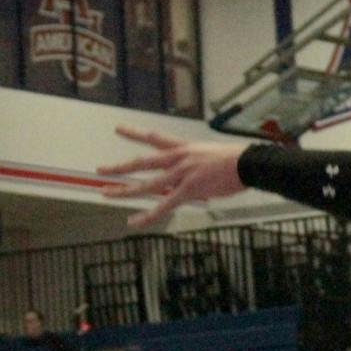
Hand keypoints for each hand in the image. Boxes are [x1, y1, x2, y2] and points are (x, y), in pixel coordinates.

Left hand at [98, 126, 248, 226]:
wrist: (249, 163)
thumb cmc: (237, 159)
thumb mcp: (210, 154)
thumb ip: (196, 164)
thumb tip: (192, 176)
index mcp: (184, 148)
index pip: (154, 137)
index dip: (134, 133)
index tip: (119, 129)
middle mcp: (178, 158)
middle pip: (142, 162)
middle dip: (120, 167)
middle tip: (101, 169)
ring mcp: (182, 174)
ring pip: (147, 184)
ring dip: (124, 190)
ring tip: (107, 194)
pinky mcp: (189, 190)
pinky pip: (163, 205)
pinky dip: (148, 215)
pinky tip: (134, 221)